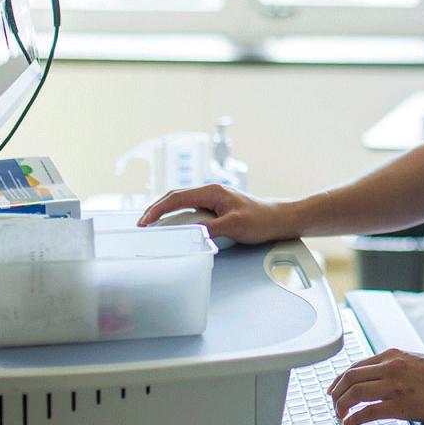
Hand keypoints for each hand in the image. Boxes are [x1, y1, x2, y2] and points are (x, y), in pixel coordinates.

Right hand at [136, 183, 292, 244]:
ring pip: (183, 204)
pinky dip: (179, 217)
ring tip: (153, 225)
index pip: (176, 198)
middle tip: (142, 224)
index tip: (144, 221)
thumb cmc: (262, 219)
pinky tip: (175, 226)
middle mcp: (211, 192)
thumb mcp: (234, 226)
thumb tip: (189, 233)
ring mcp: (214, 200)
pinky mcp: (218, 208)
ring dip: (166, 213)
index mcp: (212, 191)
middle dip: (156, 210)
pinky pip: (192, 210)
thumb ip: (210, 229)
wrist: (281, 219)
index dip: (157, 210)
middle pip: (175, 198)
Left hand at [327, 349, 423, 424]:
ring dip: (342, 406)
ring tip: (340, 415)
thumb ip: (395, 366)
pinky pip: (369, 411)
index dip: (340, 379)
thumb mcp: (415, 361)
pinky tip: (351, 422)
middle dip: (336, 393)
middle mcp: (391, 367)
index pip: (356, 365)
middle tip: (333, 404)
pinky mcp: (402, 405)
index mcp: (393, 355)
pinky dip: (355, 418)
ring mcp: (395, 386)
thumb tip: (377, 379)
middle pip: (350, 378)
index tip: (334, 389)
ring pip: (355, 393)